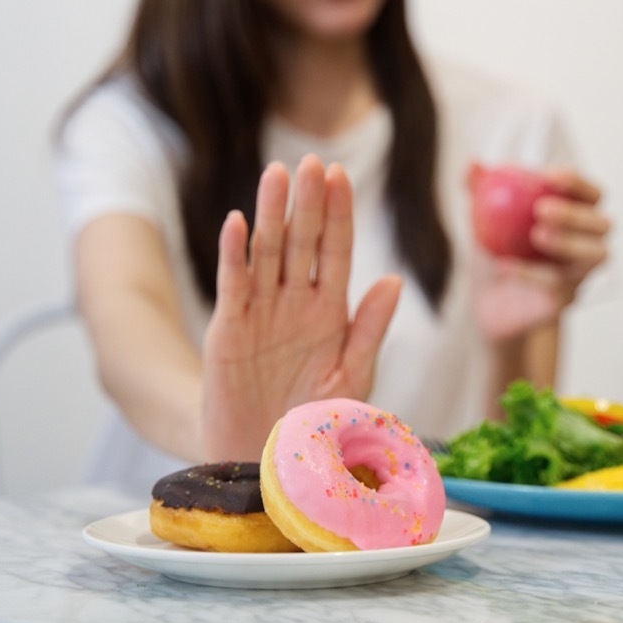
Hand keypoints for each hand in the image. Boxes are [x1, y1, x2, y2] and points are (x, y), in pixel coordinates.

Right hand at [201, 155, 400, 459]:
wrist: (267, 460)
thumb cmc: (315, 421)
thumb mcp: (352, 376)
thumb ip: (370, 329)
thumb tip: (394, 280)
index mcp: (331, 312)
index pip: (336, 250)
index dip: (338, 214)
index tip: (341, 175)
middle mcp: (296, 303)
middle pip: (302, 241)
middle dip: (308, 202)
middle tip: (312, 162)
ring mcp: (261, 313)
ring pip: (268, 252)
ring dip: (272, 213)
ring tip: (277, 174)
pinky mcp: (229, 330)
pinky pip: (233, 285)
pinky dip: (235, 255)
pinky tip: (239, 222)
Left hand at [472, 166, 609, 340]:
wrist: (488, 301)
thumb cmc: (496, 250)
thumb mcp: (483, 218)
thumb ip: (480, 190)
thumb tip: (473, 164)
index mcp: (577, 216)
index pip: (591, 194)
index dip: (577, 183)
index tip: (548, 175)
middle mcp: (588, 243)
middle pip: (602, 224)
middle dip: (575, 213)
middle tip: (541, 208)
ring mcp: (581, 274)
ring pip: (596, 256)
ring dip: (570, 242)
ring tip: (536, 235)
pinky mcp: (567, 299)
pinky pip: (558, 286)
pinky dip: (532, 274)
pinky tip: (505, 266)